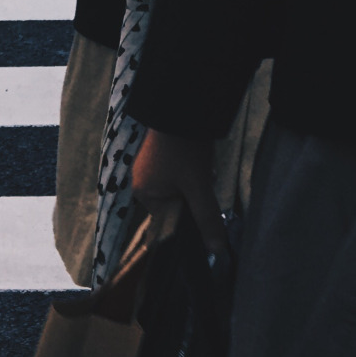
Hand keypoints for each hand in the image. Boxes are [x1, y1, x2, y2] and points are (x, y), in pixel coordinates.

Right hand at [131, 129, 226, 256]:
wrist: (181, 105)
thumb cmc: (185, 149)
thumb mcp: (199, 186)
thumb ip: (206, 218)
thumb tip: (216, 251)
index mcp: (143, 193)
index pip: (169, 217)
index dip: (189, 209)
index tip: (201, 194)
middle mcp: (139, 180)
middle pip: (174, 200)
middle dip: (193, 193)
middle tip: (203, 175)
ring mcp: (145, 164)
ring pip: (177, 184)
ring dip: (193, 178)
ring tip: (200, 161)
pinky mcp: (155, 150)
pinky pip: (174, 169)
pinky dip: (188, 165)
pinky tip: (195, 153)